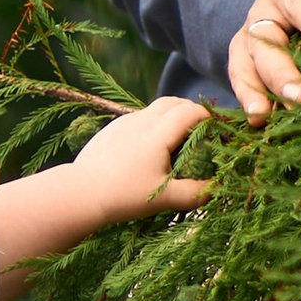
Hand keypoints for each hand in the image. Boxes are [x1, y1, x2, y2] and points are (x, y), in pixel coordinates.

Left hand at [0, 96, 208, 300]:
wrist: (80, 193)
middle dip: (192, 111)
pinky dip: (154, 123)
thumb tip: (218, 189)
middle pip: (173, 102)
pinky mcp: (111, 129)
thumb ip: (195, 193)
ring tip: (181, 137)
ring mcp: (123, 122)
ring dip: (172, 116)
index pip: (190, 112)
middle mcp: (141, 121)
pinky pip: (139, 117)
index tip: (220, 128)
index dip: (209, 117)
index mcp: (157, 133)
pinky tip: (152, 146)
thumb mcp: (165, 198)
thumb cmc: (124, 195)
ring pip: (155, 108)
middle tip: (205, 130)